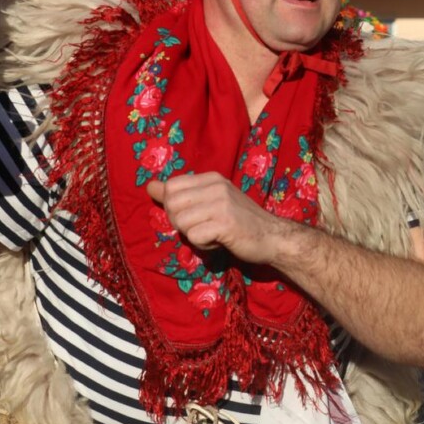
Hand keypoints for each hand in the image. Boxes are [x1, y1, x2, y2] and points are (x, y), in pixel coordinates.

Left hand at [146, 173, 291, 265]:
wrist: (273, 237)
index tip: (194, 215)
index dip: (174, 206)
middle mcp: (216, 186)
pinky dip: (203, 245)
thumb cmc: (241, 221)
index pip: (171, 186)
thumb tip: (150, 186)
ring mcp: (221, 204)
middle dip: (180, 223)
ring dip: (192, 235)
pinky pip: (194, 236)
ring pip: (180, 222)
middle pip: (172, 204)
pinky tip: (218, 241)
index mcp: (212, 178)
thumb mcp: (212, 201)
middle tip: (202, 228)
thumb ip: (182, 194)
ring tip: (212, 234)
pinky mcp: (225, 223)